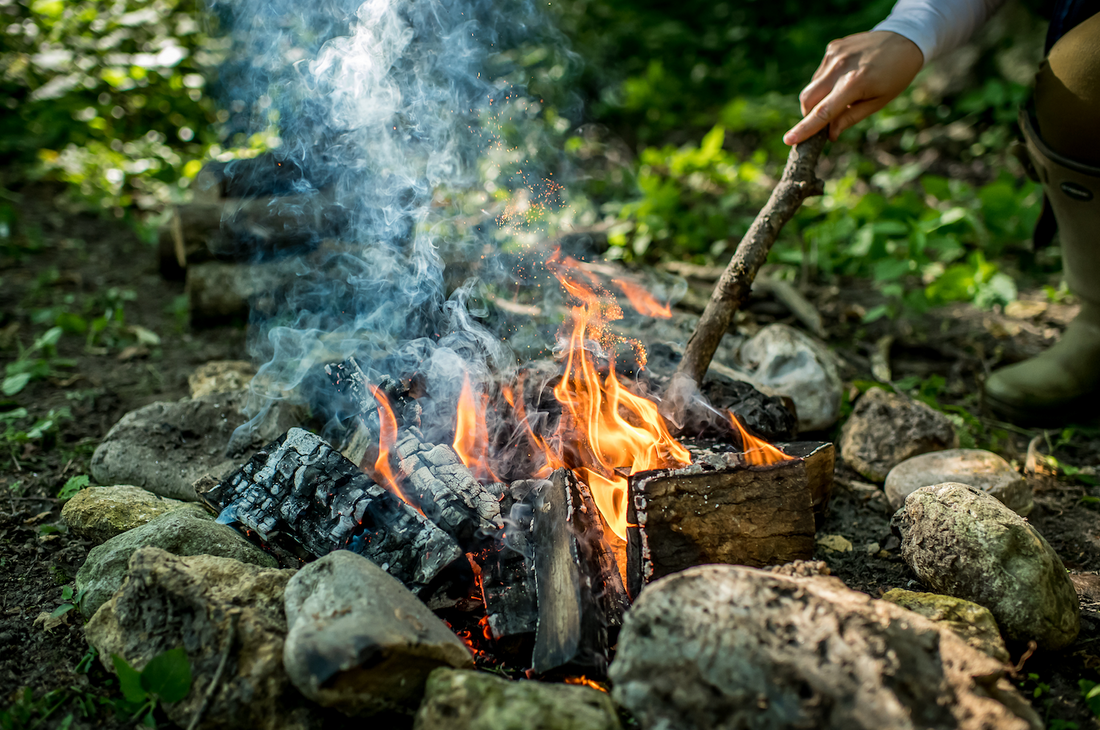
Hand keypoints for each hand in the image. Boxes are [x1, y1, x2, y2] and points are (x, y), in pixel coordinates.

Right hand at [783, 31, 922, 144]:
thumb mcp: (879, 102)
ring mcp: (834, 55)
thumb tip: (830, 134)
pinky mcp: (833, 47)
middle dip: (809, 115)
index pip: (823, 112)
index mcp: (854, 83)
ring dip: (820, 98)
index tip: (789, 140)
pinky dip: (826, 82)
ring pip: (812, 86)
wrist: (905, 38)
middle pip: (808, 99)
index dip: (805, 128)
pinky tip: (844, 77)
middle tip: (823, 122)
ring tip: (843, 93)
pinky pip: (820, 73)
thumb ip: (851, 118)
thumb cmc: (896, 75)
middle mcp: (840, 67)